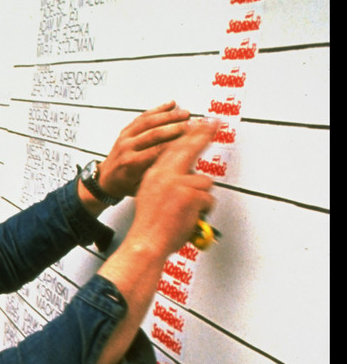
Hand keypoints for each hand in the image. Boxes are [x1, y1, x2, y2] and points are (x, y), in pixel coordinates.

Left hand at [100, 100, 190, 198]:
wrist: (105, 180)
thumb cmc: (124, 184)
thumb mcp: (143, 186)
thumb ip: (160, 174)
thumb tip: (184, 168)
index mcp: (132, 163)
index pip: (158, 150)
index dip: (177, 142)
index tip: (193, 138)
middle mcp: (127, 148)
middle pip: (154, 133)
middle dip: (176, 127)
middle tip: (193, 124)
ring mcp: (125, 137)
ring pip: (148, 121)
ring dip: (169, 116)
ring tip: (185, 113)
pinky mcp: (125, 131)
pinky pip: (142, 117)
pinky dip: (157, 109)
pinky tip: (170, 105)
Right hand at [124, 120, 217, 258]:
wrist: (146, 241)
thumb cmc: (150, 224)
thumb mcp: (150, 195)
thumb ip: (165, 181)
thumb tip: (184, 174)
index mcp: (154, 173)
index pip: (173, 146)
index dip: (188, 133)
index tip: (198, 123)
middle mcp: (164, 174)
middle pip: (188, 148)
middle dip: (204, 133)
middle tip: (216, 123)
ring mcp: (177, 183)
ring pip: (204, 182)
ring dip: (201, 197)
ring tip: (189, 210)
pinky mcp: (190, 195)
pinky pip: (208, 199)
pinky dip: (203, 210)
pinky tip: (191, 216)